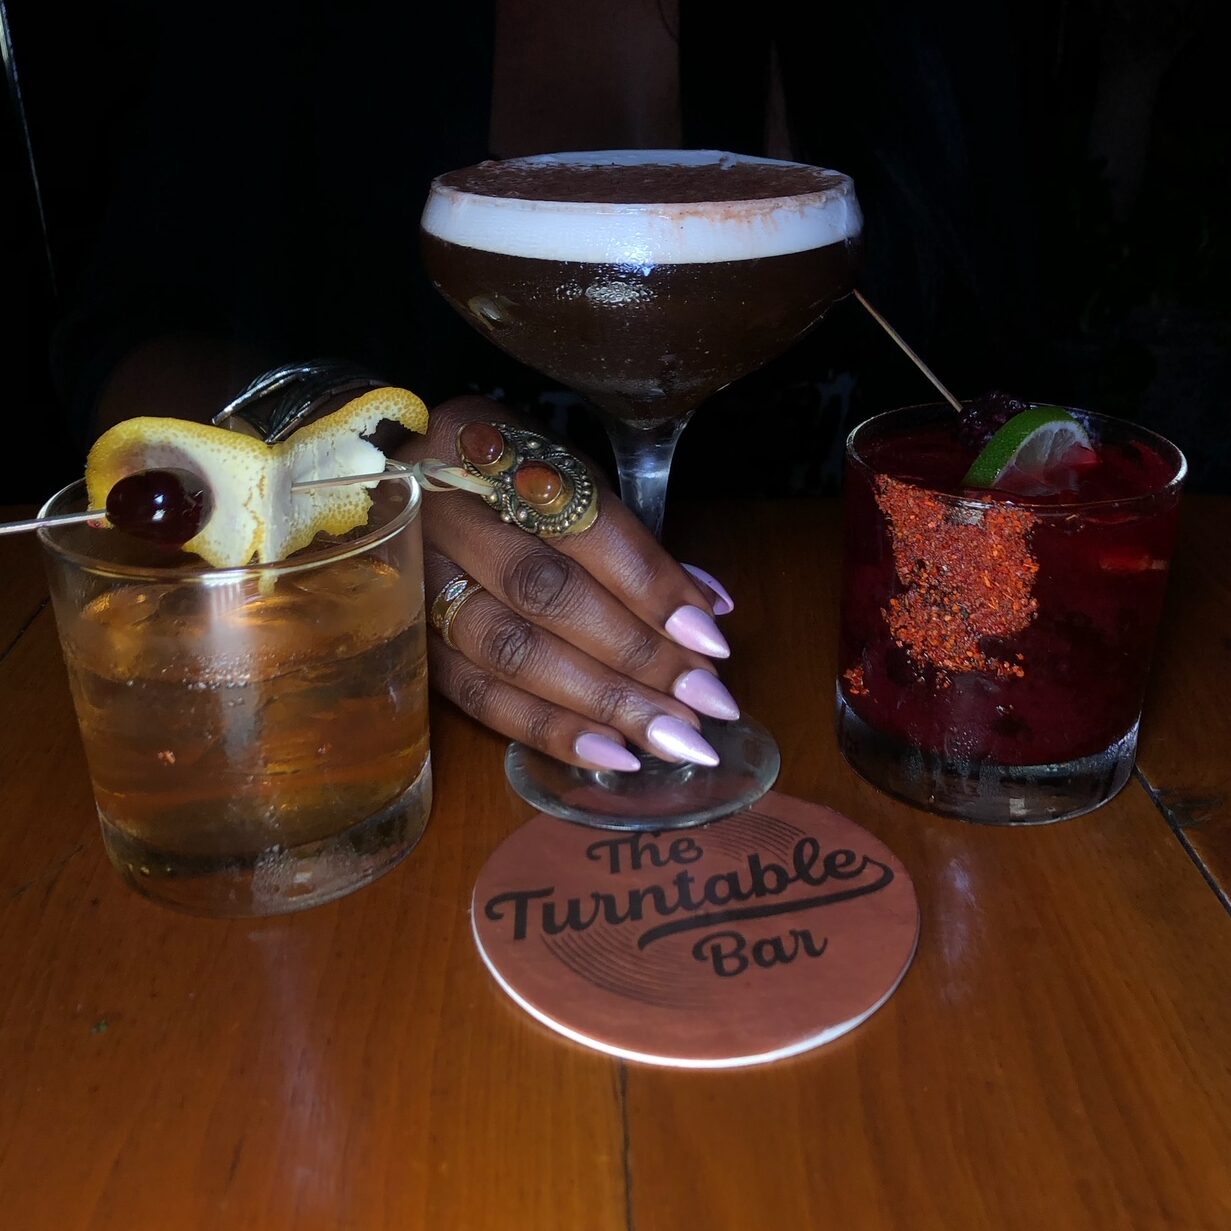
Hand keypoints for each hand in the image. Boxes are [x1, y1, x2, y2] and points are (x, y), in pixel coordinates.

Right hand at [394, 397, 738, 770]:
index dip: (650, 586)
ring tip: (670, 738)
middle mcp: (441, 514)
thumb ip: (629, 541)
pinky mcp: (409, 644)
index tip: (709, 637)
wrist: (391, 486)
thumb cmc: (504, 481)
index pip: (584, 524)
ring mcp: (415, 583)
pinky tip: (610, 755)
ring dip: (601, 703)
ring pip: (512, 653)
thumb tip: (705, 614)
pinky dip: (548, 730)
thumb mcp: (566, 477)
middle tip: (702, 704)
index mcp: (485, 447)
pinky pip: (477, 697)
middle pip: (546, 595)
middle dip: (635, 656)